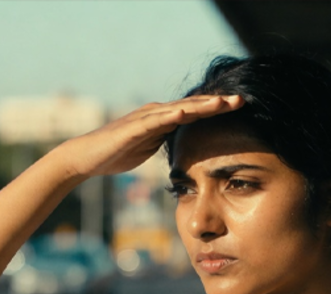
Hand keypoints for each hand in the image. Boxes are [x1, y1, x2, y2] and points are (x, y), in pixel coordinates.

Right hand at [55, 95, 243, 177]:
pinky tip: (187, 112)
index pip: (196, 112)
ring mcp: (146, 118)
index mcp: (164, 119)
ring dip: (202, 105)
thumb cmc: (118, 153)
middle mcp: (157, 113)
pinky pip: (156, 120)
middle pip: (193, 106)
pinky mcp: (134, 127)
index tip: (241, 108)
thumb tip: (187, 147)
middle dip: (218, 103)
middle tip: (243, 100)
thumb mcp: (151, 147)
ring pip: (179, 109)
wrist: (88, 157)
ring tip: (223, 103)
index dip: (219, 110)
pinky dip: (172, 115)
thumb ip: (168, 141)